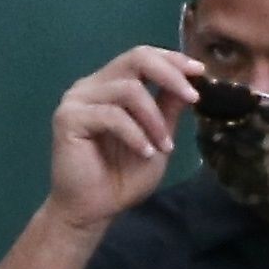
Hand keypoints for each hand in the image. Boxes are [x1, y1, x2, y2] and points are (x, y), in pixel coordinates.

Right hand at [49, 48, 202, 233]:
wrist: (92, 211)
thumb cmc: (122, 178)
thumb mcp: (157, 140)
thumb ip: (167, 110)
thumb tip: (189, 81)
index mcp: (111, 86)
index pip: (142, 57)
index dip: (172, 60)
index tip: (200, 72)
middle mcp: (92, 85)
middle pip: (136, 58)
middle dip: (170, 75)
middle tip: (192, 98)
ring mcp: (78, 99)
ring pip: (128, 90)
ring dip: (154, 119)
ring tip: (164, 147)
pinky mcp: (69, 118)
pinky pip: (111, 115)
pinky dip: (135, 134)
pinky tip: (145, 152)